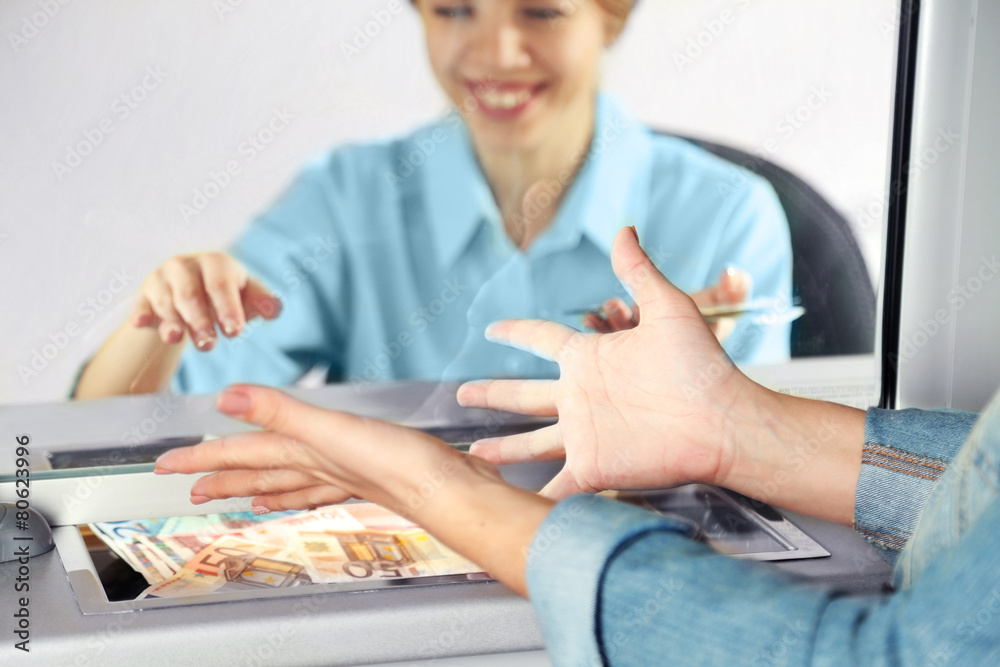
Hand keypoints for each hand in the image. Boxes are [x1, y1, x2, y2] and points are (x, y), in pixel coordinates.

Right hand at [132, 252, 281, 350]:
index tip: (234, 331)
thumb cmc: (227, 296)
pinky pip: (140, 305)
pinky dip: (141, 313)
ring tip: (177, 339)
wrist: (192, 296)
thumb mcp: (248, 297)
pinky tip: (142, 323)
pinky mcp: (144, 295)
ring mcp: (162, 279)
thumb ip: (264, 303)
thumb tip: (276, 309)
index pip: (221, 285)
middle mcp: (186, 266)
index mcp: (216, 263)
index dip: (228, 308)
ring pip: (166, 302)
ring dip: (172, 322)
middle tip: (209, 345)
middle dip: (200, 320)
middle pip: (191, 294)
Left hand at [154, 385, 553, 595]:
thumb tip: (227, 398)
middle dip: (221, 476)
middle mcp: (318, 467)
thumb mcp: (333, 429)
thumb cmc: (398, 463)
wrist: (448, 489)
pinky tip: (309, 487)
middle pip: (258, 472)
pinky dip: (305, 486)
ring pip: (288, 480)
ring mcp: (343, 474)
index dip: (202, 456)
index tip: (165, 464)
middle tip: (189, 485)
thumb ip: (282, 411)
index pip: (241, 453)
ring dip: (258, 484)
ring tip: (237, 493)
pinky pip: (322, 483)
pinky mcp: (368, 474)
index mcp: (304, 454)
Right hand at [458, 227, 762, 498]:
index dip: (516, 332)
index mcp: (590, 359)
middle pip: (524, 395)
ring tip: (474, 452)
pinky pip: (555, 488)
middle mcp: (581, 397)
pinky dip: (532, 501)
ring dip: (502, 448)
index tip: (493, 327)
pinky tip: (510, 510)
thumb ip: (638, 272)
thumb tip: (624, 227)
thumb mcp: (667, 308)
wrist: (721, 421)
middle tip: (462, 395)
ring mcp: (585, 435)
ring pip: (531, 443)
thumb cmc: (701, 366)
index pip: (542, 340)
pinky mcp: (593, 468)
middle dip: (493, 394)